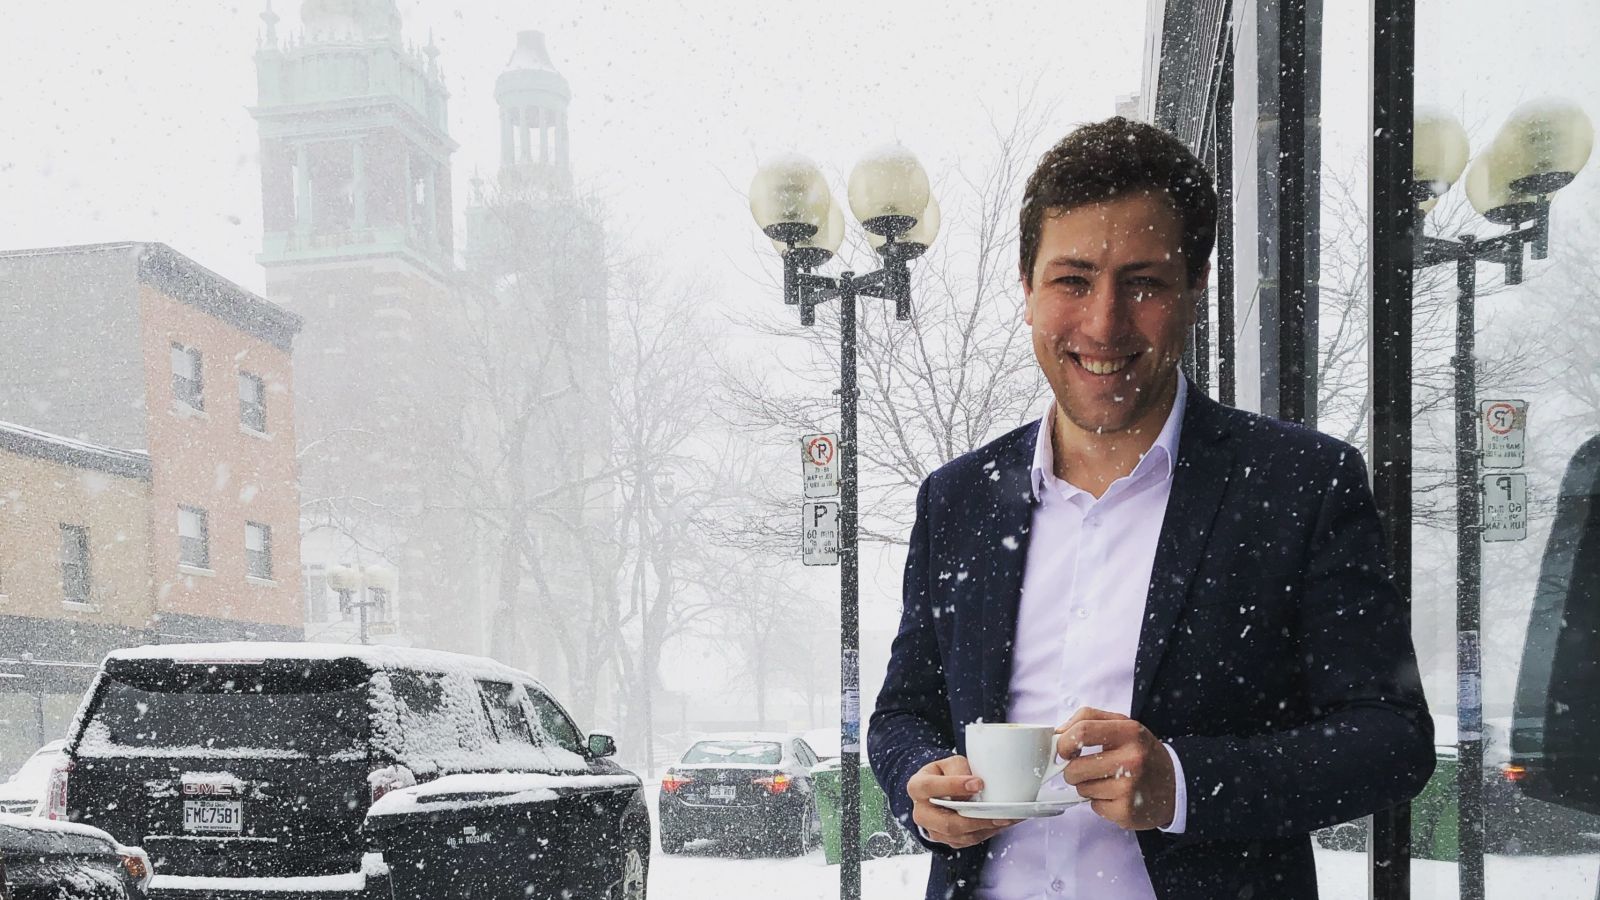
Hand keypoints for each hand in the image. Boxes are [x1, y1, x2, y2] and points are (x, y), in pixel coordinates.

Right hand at [906, 755, 1021, 848]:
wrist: (939, 791)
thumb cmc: (946, 774)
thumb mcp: (950, 763)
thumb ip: (959, 770)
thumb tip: (975, 787)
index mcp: (917, 787)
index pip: (931, 787)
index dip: (954, 786)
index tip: (978, 783)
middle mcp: (921, 812)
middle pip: (947, 823)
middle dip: (975, 819)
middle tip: (997, 812)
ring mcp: (933, 830)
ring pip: (960, 836)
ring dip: (985, 829)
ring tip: (1006, 819)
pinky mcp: (946, 840)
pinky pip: (967, 841)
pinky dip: (986, 833)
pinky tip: (1000, 824)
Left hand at [1057, 707, 1176, 830]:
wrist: (1176, 786)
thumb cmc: (1141, 752)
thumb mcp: (1123, 725)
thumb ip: (1089, 720)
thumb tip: (1058, 733)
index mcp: (1129, 732)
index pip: (1083, 732)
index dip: (1064, 742)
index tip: (1064, 749)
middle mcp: (1132, 759)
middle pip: (1075, 768)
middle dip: (1071, 771)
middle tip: (1084, 770)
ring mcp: (1130, 788)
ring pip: (1082, 789)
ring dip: (1087, 787)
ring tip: (1108, 781)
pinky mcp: (1127, 812)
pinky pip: (1094, 807)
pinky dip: (1100, 803)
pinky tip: (1117, 796)